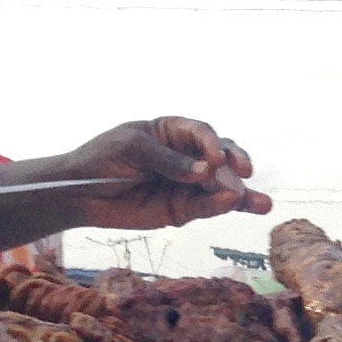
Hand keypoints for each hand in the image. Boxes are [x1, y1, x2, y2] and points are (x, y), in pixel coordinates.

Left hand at [63, 118, 270, 229]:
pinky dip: (219, 207)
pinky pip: (206, 207)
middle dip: (236, 165)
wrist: (80, 193)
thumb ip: (168, 160)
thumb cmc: (102, 158)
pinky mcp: (183, 209)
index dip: (212, 143)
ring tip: (262, 204)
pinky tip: (233, 205)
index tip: (215, 158)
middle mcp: (187, 156)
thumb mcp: (132, 147)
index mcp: (173, 132)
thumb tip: (204, 173)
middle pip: (222, 158)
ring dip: (243, 193)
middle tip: (244, 172)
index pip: (202, 133)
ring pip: (222, 186)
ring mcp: (187, 184)